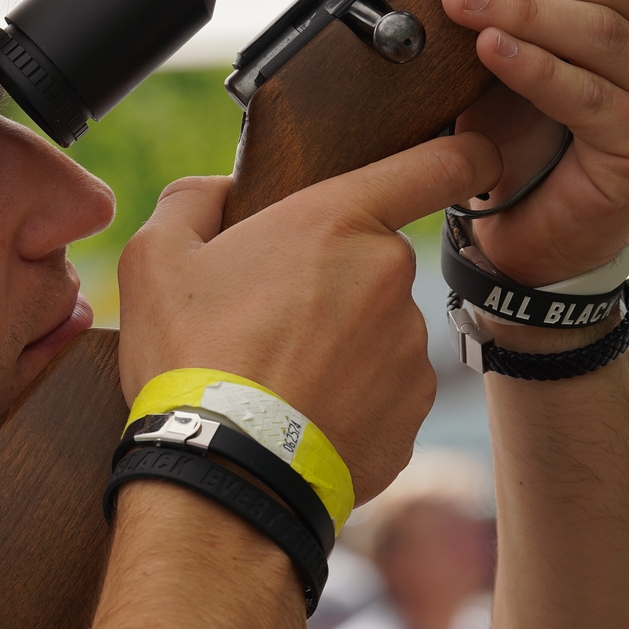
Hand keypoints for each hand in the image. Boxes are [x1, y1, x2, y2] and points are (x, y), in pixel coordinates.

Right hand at [117, 133, 503, 502]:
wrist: (224, 473)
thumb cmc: (191, 356)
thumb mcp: (155, 257)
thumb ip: (194, 200)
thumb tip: (221, 193)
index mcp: (340, 221)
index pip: (442, 163)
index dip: (466, 155)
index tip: (472, 159)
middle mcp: (392, 277)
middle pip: (375, 261)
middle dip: (333, 281)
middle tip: (269, 318)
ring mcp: (409, 350)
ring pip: (378, 330)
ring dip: (340, 345)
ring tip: (277, 380)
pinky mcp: (411, 413)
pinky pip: (383, 391)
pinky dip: (349, 400)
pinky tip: (300, 417)